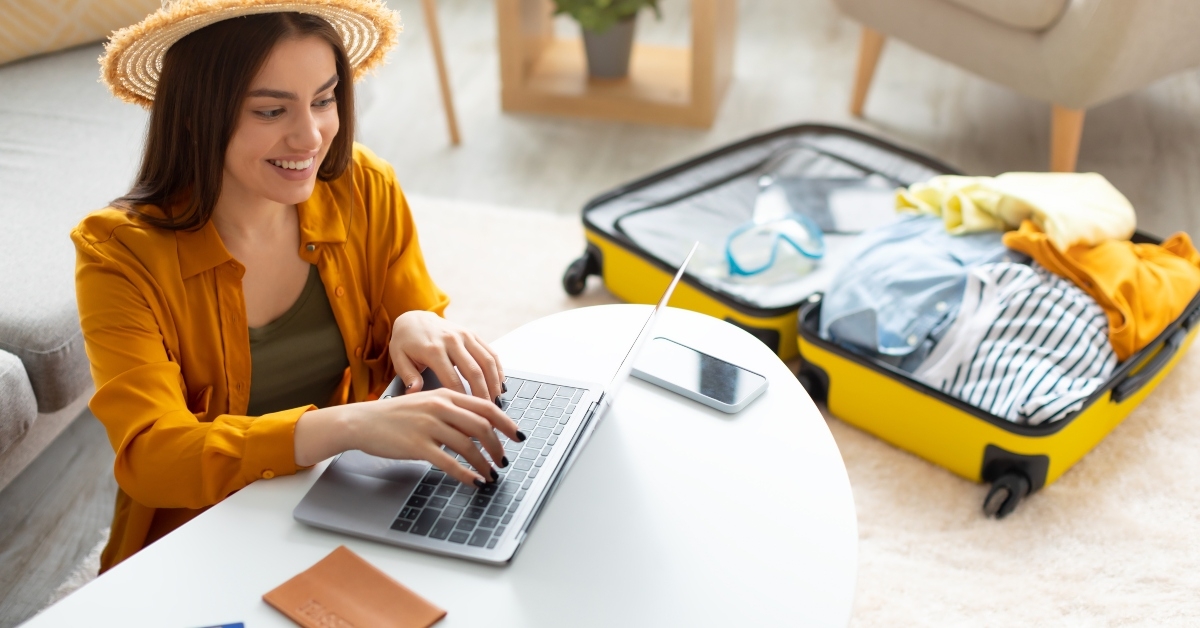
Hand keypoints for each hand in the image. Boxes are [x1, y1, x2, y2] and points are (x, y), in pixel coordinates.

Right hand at [294, 389, 526, 483]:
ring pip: (468, 446)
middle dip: (497, 447)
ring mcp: (428, 425)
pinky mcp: (417, 445)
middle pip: (481, 427)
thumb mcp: (426, 404)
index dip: (506, 422)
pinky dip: (465, 474)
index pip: (485, 407)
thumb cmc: (395, 416)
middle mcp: (439, 407)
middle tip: (504, 460)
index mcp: (445, 395)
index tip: (517, 436)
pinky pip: (448, 462)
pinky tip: (473, 482)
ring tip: (491, 474)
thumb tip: (479, 429)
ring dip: (484, 463)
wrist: (363, 421)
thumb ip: (452, 412)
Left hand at [389, 310, 504, 402]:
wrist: (414, 318)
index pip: (451, 380)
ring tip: (496, 401)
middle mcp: (452, 340)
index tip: (466, 414)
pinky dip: (498, 369)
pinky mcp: (472, 334)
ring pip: (487, 362)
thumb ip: (408, 376)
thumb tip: (415, 392)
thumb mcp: (399, 358)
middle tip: (486, 412)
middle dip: (482, 394)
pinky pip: (490, 352)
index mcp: (433, 349)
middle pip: (474, 371)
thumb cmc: (406, 342)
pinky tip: (499, 385)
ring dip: (494, 383)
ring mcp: (464, 335)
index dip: (461, 399)